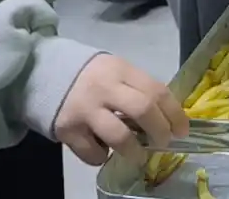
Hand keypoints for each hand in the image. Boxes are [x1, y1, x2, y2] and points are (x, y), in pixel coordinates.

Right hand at [54, 54, 187, 166]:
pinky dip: (103, 157)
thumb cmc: (92, 76)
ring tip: (138, 156)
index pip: (157, 91)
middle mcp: (104, 88)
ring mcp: (85, 110)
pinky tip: (105, 151)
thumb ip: (138, 89)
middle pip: (143, 110)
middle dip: (160, 131)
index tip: (182, 130)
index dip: (174, 113)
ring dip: (135, 152)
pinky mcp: (68, 130)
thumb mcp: (117, 71)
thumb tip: (167, 118)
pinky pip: (93, 153)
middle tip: (164, 142)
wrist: (45, 74)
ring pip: (119, 136)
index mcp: (121, 70)